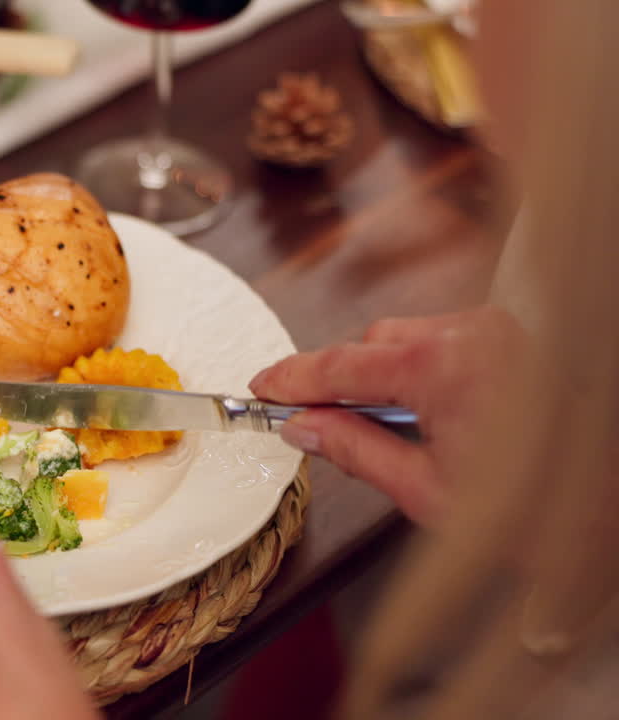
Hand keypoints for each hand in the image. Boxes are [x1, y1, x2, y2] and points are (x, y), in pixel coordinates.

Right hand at [248, 306, 529, 526]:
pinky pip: (448, 340)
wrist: (613, 512)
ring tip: (395, 428)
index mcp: (442, 367)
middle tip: (321, 423)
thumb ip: (356, 449)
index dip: (293, 378)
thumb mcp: (424, 491)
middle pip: (374, 342)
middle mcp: (473, 335)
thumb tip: (307, 428)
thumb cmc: (541, 510)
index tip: (264, 389)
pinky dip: (426, 369)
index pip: (341, 364)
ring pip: (411, 337)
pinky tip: (432, 412)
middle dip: (345, 381)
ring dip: (388, 374)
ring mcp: (500, 332)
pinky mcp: (516, 340)